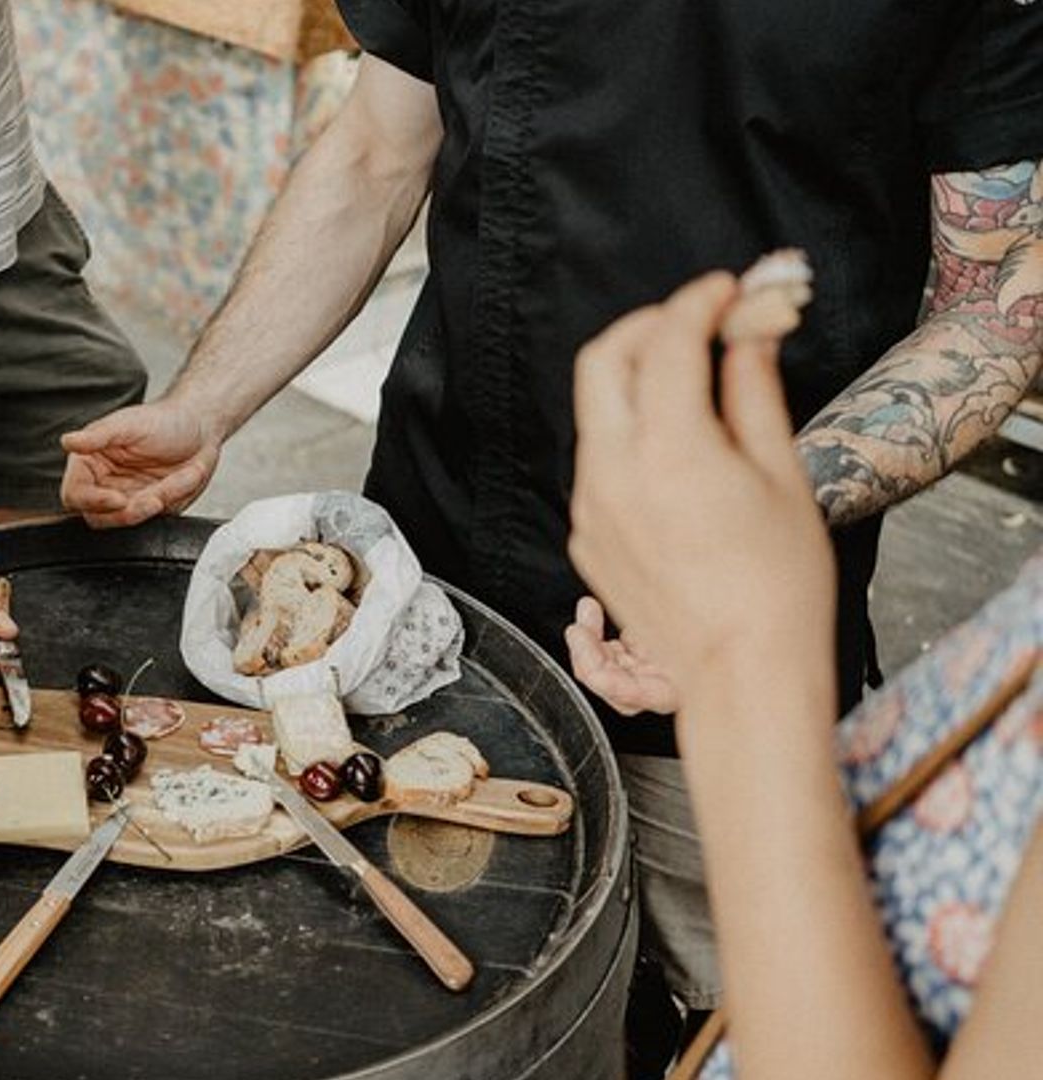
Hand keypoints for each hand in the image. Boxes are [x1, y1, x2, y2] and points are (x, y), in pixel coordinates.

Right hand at [60, 400, 220, 527]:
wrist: (201, 428)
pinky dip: (171, 501)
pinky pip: (155, 520)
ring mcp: (128, 499)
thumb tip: (68, 441)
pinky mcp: (150, 509)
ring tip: (172, 483)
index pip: (75, 494)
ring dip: (153, 505)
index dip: (93, 502)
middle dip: (129, 511)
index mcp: (89, 463)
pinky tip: (181, 480)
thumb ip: (97, 436)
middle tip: (154, 499)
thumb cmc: (163, 419)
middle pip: (99, 517)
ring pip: (129, 521)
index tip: (118, 499)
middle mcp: (104, 484)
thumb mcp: (129, 424)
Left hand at [568, 273, 835, 700]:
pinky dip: (628, 432)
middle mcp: (611, 473)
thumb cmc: (778, 584)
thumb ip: (753, 392)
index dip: (697, 302)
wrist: (742, 673)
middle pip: (602, 360)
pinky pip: (596, 461)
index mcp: (667, 451)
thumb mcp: (781, 475)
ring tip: (693, 379)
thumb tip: (748, 332)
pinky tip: (676, 444)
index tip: (726, 290)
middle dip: (646, 325)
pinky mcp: (585, 536)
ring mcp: (588, 507)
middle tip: (696, 320)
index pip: (665, 341)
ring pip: (595, 411)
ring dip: (635, 378)